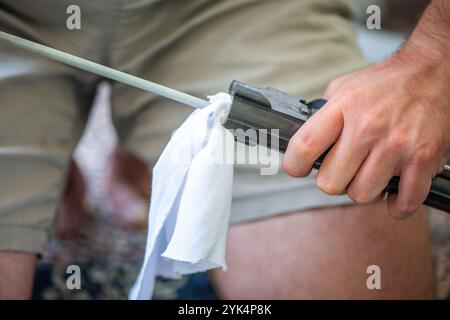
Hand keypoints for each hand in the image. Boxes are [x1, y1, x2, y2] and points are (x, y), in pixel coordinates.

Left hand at [283, 46, 449, 217]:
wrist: (436, 72)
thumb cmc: (387, 83)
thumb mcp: (344, 87)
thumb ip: (322, 113)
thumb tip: (303, 140)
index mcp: (344, 108)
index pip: (303, 147)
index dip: (294, 166)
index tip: (298, 168)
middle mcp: (368, 127)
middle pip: (330, 183)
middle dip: (333, 180)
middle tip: (343, 169)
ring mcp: (397, 146)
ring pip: (362, 195)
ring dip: (364, 189)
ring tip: (370, 172)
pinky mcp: (423, 159)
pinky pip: (403, 201)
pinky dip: (398, 204)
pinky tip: (395, 190)